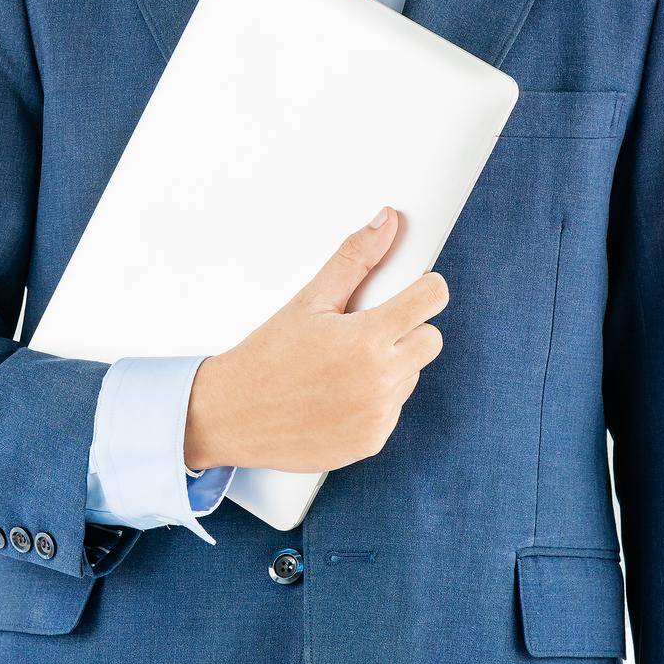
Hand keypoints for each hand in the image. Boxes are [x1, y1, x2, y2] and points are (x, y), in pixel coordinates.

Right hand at [183, 207, 448, 471]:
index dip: (426, 288)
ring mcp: (377, 416)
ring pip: (411, 375)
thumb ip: (355, 258)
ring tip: (344, 363)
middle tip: (370, 327)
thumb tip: (388, 222)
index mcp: (366, 338)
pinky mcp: (371, 442)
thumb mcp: (310, 300)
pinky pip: (392, 410)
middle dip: (409, 328)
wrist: (232, 415)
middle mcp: (379, 380)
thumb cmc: (267, 354)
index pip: (431, 300)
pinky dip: (375, 400)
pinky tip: (339, 393)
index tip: (416, 287)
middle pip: (431, 340)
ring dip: (391, 365)